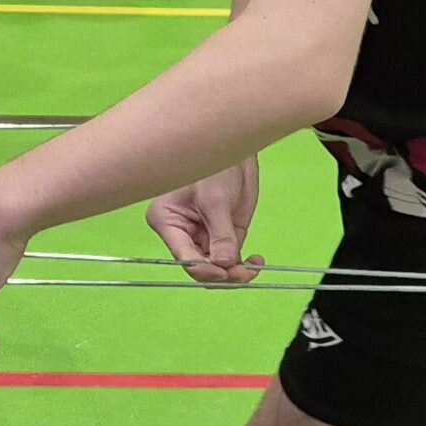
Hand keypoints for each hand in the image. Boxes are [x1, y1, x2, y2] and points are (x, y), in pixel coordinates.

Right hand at [144, 156, 263, 281]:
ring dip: (236, 273)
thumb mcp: (216, 201)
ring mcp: (205, 236)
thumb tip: (225, 266)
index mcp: (168, 221)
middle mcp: (183, 233)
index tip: (225, 273)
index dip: (204, 269)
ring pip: (217, 267)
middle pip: (200, 266)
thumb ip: (220, 236)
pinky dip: (244, 266)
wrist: (235, 151)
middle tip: (245, 273)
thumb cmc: (214, 165)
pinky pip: (231, 259)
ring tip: (253, 268)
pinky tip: (256, 262)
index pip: (184, 256)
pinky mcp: (224, 235)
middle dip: (222, 274)